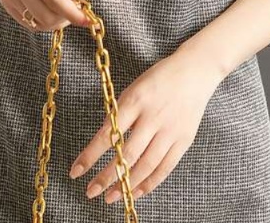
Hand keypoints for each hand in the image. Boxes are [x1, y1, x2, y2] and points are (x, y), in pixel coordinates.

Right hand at [0, 0, 90, 31]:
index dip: (72, 12)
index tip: (87, 20)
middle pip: (45, 16)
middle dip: (66, 17)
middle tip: (76, 3)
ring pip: (36, 23)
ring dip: (56, 20)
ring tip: (65, 2)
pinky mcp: (5, 0)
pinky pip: (27, 21)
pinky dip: (44, 19)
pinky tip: (52, 5)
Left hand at [68, 46, 225, 203]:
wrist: (194, 72)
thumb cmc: (159, 78)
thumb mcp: (134, 88)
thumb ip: (121, 113)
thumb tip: (105, 141)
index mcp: (136, 100)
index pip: (108, 134)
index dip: (90, 155)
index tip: (76, 170)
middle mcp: (152, 117)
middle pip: (127, 154)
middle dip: (106, 176)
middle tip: (91, 191)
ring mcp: (170, 130)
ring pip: (146, 165)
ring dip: (127, 185)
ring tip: (111, 197)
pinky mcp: (184, 140)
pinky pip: (164, 167)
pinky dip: (149, 183)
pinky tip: (135, 191)